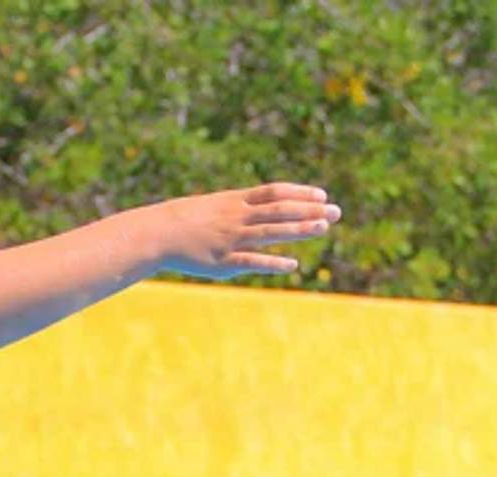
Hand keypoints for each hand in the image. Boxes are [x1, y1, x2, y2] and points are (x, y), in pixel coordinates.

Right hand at [151, 183, 342, 279]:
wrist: (158, 233)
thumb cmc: (188, 221)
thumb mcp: (216, 206)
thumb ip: (241, 208)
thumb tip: (263, 209)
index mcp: (236, 201)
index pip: (274, 192)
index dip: (300, 192)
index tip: (322, 194)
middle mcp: (238, 217)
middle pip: (280, 210)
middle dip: (309, 210)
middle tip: (337, 211)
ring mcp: (232, 238)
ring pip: (270, 232)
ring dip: (298, 229)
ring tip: (324, 228)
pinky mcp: (224, 261)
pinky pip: (252, 261)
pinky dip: (273, 262)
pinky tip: (293, 264)